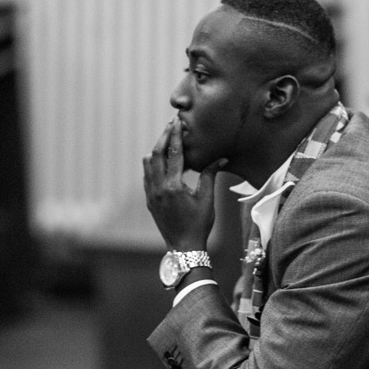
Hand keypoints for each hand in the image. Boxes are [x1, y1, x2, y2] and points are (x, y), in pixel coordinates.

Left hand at [143, 118, 227, 250]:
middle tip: (171, 125)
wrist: (184, 246)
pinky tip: (162, 160)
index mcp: (173, 186)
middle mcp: (158, 188)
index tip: (177, 122)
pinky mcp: (149, 200)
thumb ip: (210, 175)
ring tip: (167, 140)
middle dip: (163, 137)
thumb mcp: (207, 199)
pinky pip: (147, 175)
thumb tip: (221, 157)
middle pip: (155, 154)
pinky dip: (153, 163)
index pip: (174, 154)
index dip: (175, 136)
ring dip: (156, 150)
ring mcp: (151, 194)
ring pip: (147, 164)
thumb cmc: (199, 224)